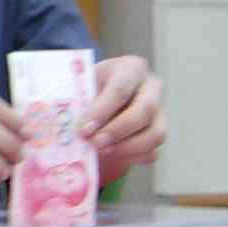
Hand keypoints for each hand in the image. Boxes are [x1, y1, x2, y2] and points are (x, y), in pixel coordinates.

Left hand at [82, 55, 164, 179]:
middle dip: (117, 131)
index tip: (84, 129)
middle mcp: (152, 88)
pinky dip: (132, 158)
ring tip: (101, 151)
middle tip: (94, 144)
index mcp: (131, 68)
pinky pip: (152, 152)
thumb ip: (75, 100)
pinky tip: (112, 156)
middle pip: (144, 111)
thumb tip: (67, 124)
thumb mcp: (81, 84)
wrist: (103, 99)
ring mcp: (160, 111)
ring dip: (126, 148)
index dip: (102, 111)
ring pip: (154, 135)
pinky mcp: (159, 133)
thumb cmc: (91, 89)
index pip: (120, 89)